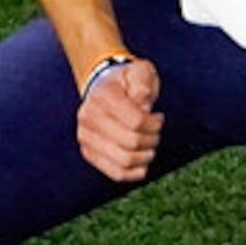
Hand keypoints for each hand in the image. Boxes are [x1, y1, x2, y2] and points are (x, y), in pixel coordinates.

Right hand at [76, 54, 162, 182]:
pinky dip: (134, 173)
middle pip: (131, 143)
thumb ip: (143, 81)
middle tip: (156, 132)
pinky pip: (115, 173)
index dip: (154, 124)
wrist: (104, 89)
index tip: (159, 117)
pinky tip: (143, 163)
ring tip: (149, 145)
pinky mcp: (89, 152)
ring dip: (146, 156)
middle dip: (152, 140)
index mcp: (102, 96)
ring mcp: (86, 137)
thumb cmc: (127, 82)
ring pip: (125, 161)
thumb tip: (142, 102)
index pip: (136, 121)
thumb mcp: (140, 71)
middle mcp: (88, 117)